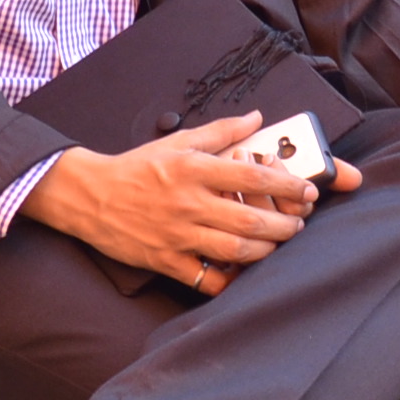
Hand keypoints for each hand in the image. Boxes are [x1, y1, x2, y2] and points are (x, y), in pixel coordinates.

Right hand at [23, 115, 325, 294]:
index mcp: (193, 169)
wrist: (91, 196)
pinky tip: (244, 273)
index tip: (308, 189)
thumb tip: (256, 118)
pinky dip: (230, 281)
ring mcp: (177, 235)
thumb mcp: (179, 141)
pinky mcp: (166, 260)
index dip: (287, 185)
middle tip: (300, 221)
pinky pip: (206, 279)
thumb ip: (221, 131)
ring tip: (278, 242)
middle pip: (250, 221)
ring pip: (235, 252)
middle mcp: (188, 203)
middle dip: (285, 225)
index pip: (252, 177)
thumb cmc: (138, 167)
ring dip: (266, 250)